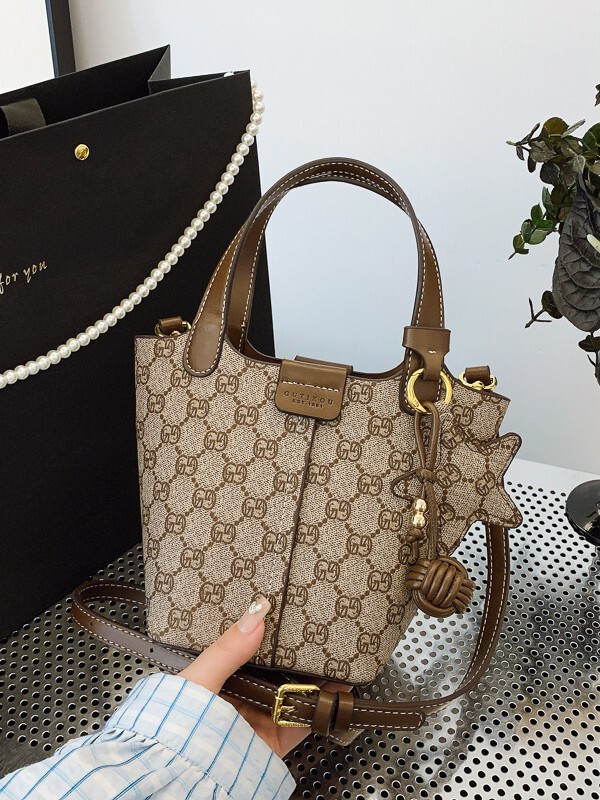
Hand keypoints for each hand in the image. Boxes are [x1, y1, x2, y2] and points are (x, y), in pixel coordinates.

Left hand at [178, 594, 351, 757]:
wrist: (185, 774)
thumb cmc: (180, 724)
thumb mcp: (201, 677)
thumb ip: (227, 649)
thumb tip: (254, 617)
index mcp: (218, 678)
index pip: (246, 650)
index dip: (266, 634)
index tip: (284, 616)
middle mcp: (240, 698)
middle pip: (274, 671)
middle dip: (295, 656)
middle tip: (314, 634)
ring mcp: (259, 720)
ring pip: (293, 693)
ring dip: (312, 678)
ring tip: (330, 656)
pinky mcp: (274, 742)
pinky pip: (303, 722)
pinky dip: (321, 706)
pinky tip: (335, 688)